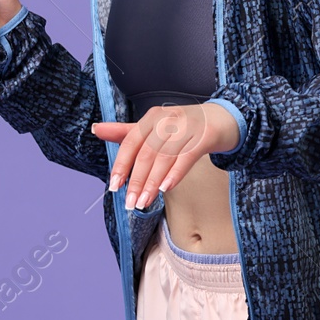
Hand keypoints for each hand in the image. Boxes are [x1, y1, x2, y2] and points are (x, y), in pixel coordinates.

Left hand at [93, 103, 240, 208]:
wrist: (224, 117)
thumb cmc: (185, 126)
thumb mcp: (155, 127)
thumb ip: (126, 132)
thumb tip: (96, 129)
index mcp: (152, 117)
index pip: (131, 142)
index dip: (121, 165)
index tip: (114, 187)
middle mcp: (168, 119)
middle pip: (147, 153)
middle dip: (137, 181)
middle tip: (130, 203)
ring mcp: (188, 126)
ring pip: (165, 157)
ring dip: (153, 183)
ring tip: (144, 202)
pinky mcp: (205, 135)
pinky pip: (187, 156)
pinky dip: (175, 173)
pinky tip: (166, 188)